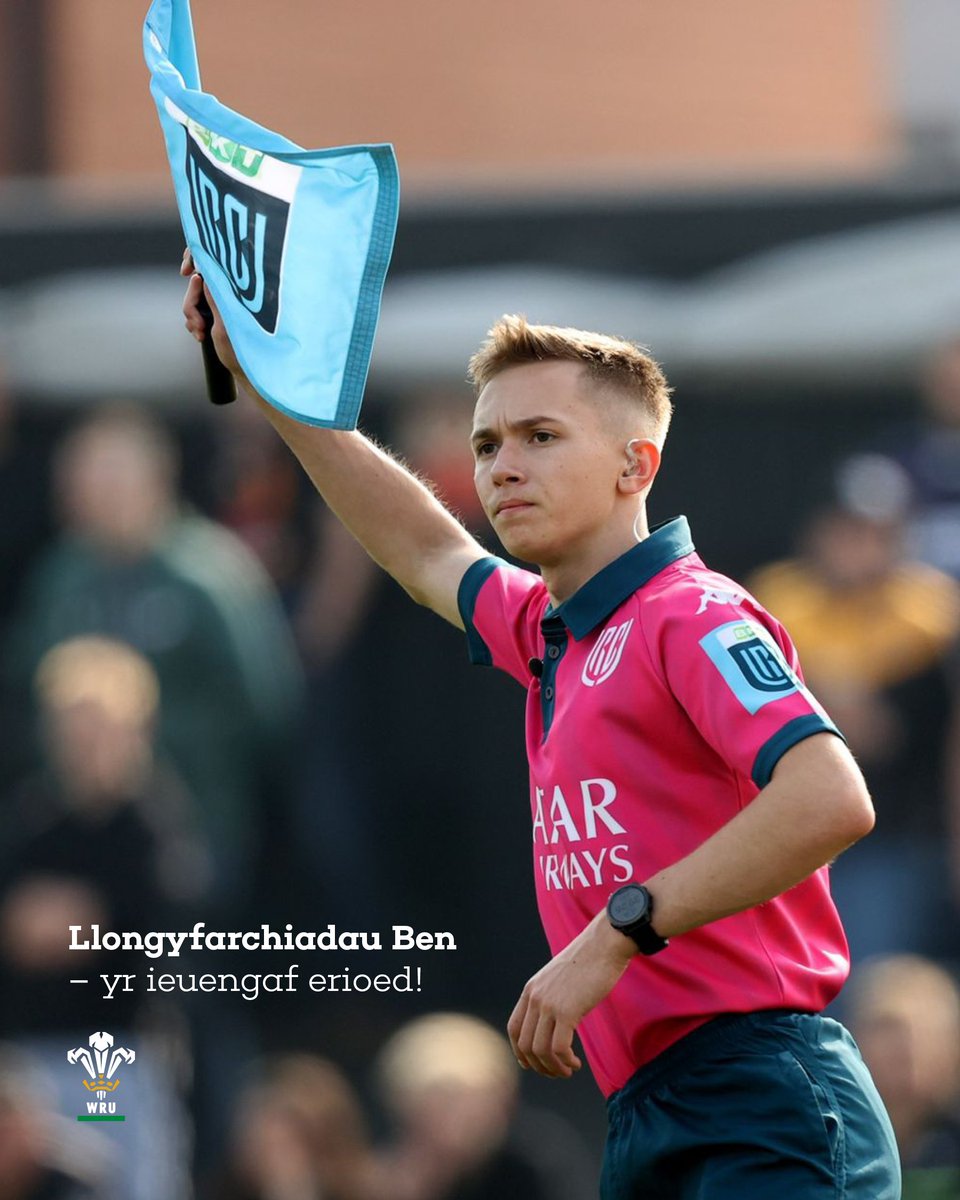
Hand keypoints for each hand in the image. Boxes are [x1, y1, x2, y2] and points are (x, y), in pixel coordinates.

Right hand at [180, 249, 248, 386]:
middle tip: (198, 326)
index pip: (213, 260)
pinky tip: (199, 336)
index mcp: (235, 290)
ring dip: (192, 316)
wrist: (248, 372)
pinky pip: (196, 311)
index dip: (196, 259)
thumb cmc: (245, 350)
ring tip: (200, 334)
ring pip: (194, 299)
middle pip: (197, 283)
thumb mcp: (226, 325)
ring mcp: (223, 303)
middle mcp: (230, 293)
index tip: (187, 272)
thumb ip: (215, 300)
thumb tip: (204, 277)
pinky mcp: (218, 314)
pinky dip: (194, 322)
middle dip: (191, 303)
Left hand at [507, 912, 633, 1078]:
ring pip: (540, 1050)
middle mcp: (535, 997)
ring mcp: (549, 1004)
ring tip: (568, 1070)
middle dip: (539, 1066)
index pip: (514, 1029)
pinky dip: (565, 1061)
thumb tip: (553, 1022)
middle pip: (525, 1045)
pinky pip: (558, 1048)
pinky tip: (575, 1063)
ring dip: (553, 1068)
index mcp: (531, 990)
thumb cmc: (588, 962)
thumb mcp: (559, 979)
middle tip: (557, 1072)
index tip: (533, 1064)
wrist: (604, 944)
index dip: (520, 1052)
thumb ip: (551, 997)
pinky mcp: (567, 1010)